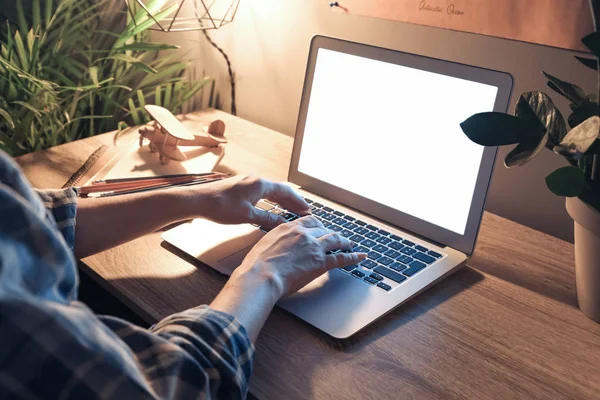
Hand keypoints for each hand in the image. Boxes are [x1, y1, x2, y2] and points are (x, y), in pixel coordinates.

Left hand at [191, 176, 310, 229]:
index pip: (285, 191)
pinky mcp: (239, 187)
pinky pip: (260, 192)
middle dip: (292, 201)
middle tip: (302, 211)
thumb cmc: (220, 207)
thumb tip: (282, 222)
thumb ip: (267, 219)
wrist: (197, 200)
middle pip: (279, 190)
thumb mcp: (247, 216)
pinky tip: (270, 207)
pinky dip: (270, 200)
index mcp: (259, 184)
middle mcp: (255, 180)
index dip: (297, 201)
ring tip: (290, 210)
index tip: (307, 210)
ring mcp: (246, 182)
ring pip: (269, 191)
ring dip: (281, 200)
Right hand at [229, 215, 367, 299]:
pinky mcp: (320, 262)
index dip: (318, 224)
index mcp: (288, 227)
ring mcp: (314, 247)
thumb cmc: (257, 265)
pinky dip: (354, 257)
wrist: (261, 276)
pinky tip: (361, 257)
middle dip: (332, 233)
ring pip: (335, 240)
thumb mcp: (264, 244)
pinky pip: (341, 258)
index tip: (321, 226)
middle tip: (337, 237)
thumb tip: (276, 245)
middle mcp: (304, 234)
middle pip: (324, 229)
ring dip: (344, 241)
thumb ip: (275, 240)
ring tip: (350, 243)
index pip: (309, 220)